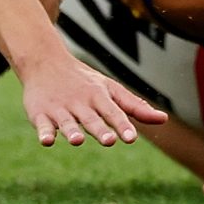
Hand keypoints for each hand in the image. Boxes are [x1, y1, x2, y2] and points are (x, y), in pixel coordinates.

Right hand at [20, 54, 167, 148]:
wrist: (46, 61)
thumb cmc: (84, 81)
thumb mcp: (110, 89)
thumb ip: (135, 106)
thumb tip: (163, 119)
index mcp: (99, 97)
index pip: (113, 112)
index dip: (122, 125)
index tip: (131, 138)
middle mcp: (80, 102)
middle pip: (91, 118)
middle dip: (100, 129)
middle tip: (110, 141)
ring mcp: (59, 108)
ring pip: (67, 122)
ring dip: (72, 131)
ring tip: (77, 141)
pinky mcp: (40, 113)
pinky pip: (42, 124)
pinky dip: (44, 132)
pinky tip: (47, 141)